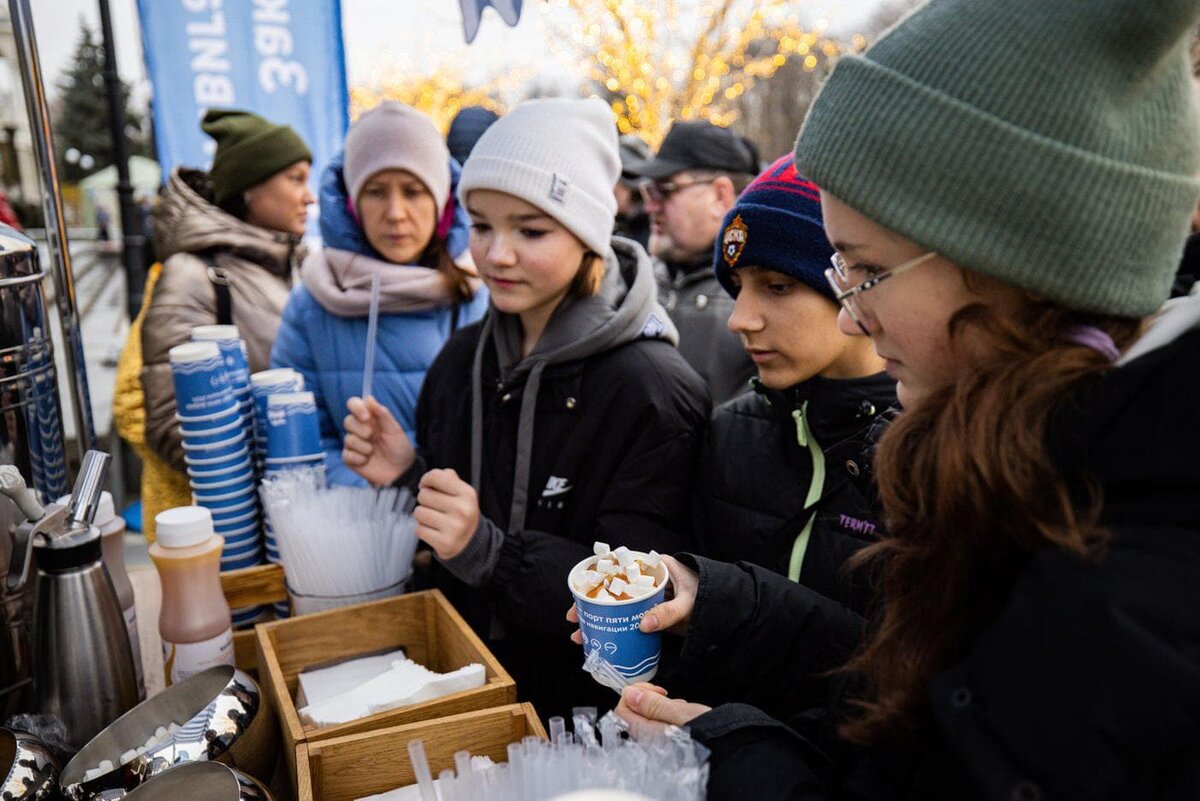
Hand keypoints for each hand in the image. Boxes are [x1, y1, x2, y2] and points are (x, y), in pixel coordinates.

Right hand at [342, 396, 414, 485]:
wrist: (401, 471)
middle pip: (347, 421)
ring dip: (364, 447)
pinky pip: (347, 455)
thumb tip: (369, 398)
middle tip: (373, 436)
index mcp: (369, 418)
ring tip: (374, 452)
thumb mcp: (394, 429)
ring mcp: (353, 444)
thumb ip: (382, 414)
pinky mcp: (350, 458)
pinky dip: (359, 458)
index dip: (356, 408)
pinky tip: (367, 461)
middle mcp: (359, 429)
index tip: (366, 417)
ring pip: (348, 439)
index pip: (354, 404)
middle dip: (361, 429)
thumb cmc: (399, 448)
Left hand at [414, 469, 479, 559]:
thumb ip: (448, 479)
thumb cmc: (460, 512)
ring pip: (419, 512)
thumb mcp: (462, 493)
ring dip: (422, 516)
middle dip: (425, 500)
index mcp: (467, 494)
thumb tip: (431, 477)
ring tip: (434, 519)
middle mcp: (462, 510)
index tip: (426, 486)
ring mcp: (454, 528)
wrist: (470, 542)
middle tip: (434, 507)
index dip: (426, 479)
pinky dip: (422, 530)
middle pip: (423, 495)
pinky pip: (419, 529)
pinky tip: (433, 531)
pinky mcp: (444, 543)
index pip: (436, 476)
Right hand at [567, 554, 697, 643]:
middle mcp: (646, 581)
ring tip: (581, 636)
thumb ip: (668, 613)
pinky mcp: (651, 615)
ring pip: (616, 607)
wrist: (727, 609)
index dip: (595, 580)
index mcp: (653, 567)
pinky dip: (613, 630)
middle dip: (590, 605)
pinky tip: (600, 641)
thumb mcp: (688, 602)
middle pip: (611, 590)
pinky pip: (627, 621)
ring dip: (598, 620)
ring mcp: (647, 600)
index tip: (580, 594)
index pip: (618, 569)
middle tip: (573, 618)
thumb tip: (643, 625)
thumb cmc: (709, 595)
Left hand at [616, 683, 710, 739]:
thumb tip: (629, 693)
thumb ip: (653, 704)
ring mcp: (659, 742)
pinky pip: (662, 722)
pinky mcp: (669, 741)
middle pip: (636, 711)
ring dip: (663, 705)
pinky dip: (671, 714)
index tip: (654, 690)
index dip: (635, 693)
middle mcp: (650, 740)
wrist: (729, 751)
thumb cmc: (709, 735)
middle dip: (651, 698)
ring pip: (650, 715)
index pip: (622, 709)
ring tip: (681, 709)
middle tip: (668, 697)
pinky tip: (685, 716)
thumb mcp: (682, 713)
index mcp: (648, 732)